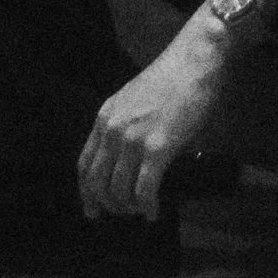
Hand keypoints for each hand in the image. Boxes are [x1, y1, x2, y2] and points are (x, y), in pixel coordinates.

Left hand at [76, 8, 232, 220]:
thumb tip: (124, 160)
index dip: (86, 192)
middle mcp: (112, 130)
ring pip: (119, 189)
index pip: (84, 164)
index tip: (92, 209)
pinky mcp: (158, 147)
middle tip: (120, 215)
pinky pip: (144, 188)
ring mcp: (134, 139)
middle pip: (97, 182)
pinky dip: (147, 206)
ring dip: (128, 207)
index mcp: (104, 118)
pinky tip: (153, 212)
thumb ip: (123, 127)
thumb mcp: (133, 101)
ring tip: (140, 210)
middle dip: (106, 205)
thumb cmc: (170, 80)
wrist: (193, 61)